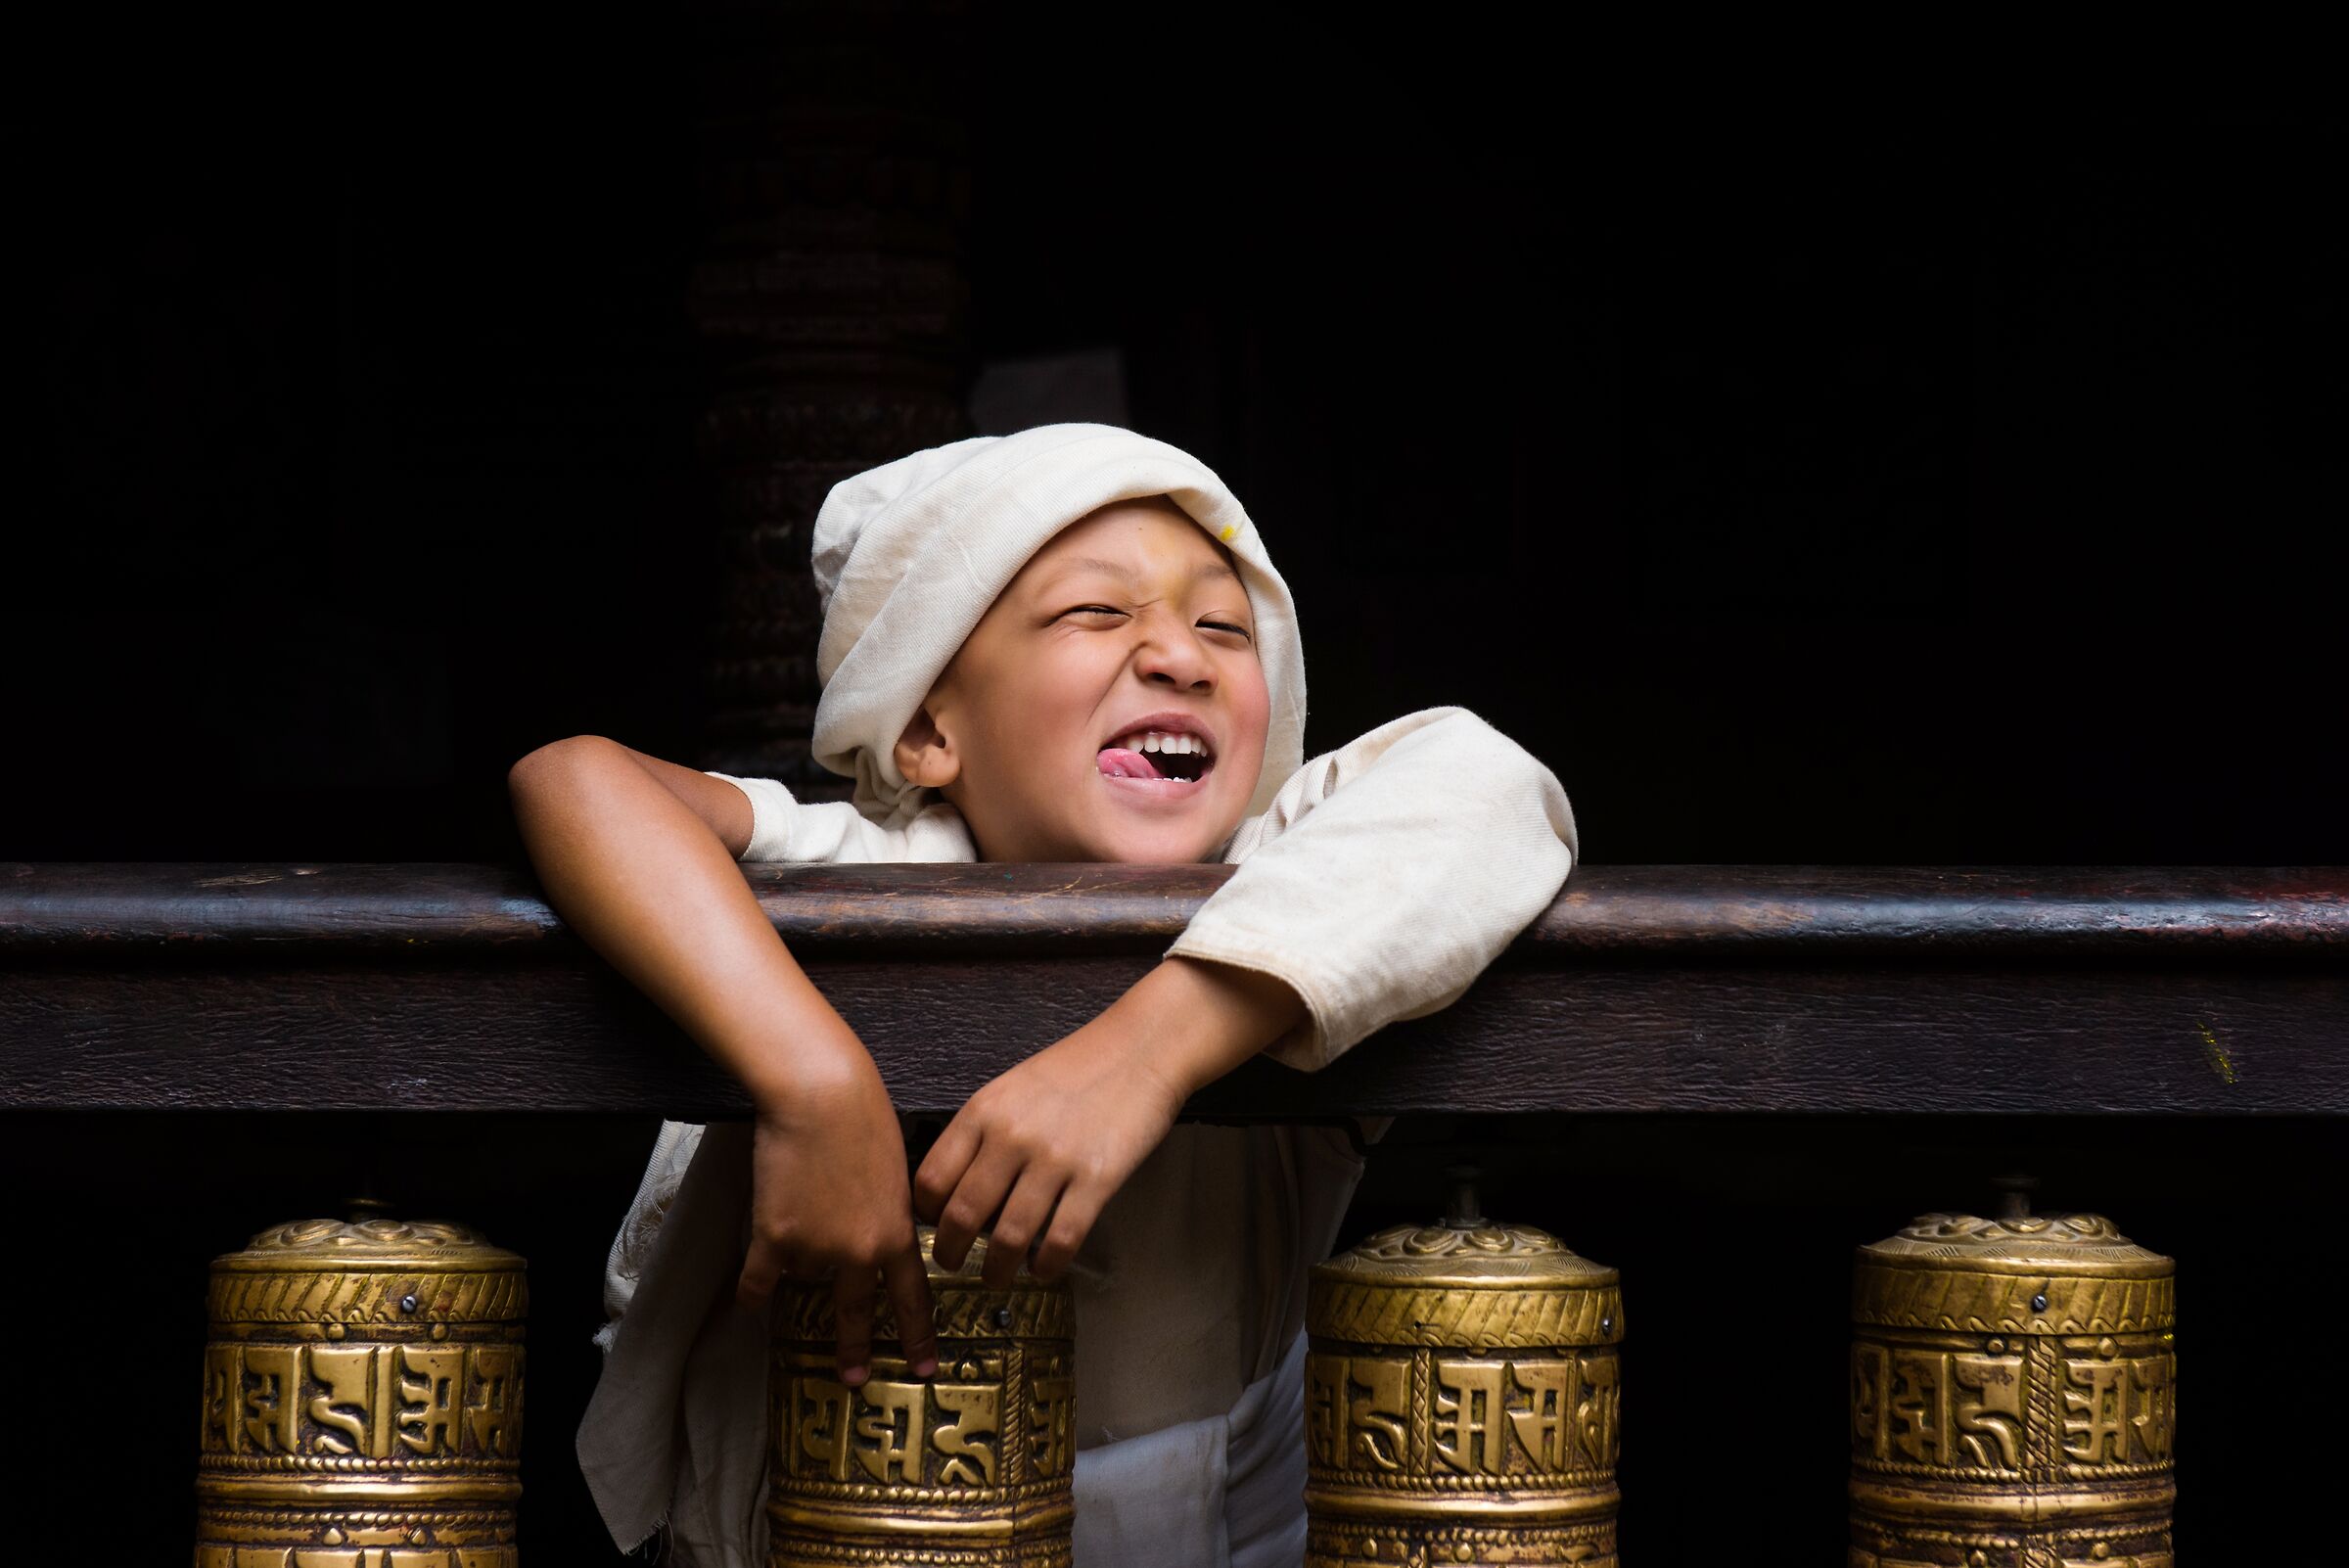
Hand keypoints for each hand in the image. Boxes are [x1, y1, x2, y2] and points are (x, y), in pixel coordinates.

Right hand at [739, 1048, 937, 1387]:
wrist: (822, 1098)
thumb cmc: (866, 1120)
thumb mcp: (898, 1173)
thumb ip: (892, 1212)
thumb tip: (882, 1234)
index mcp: (898, 1235)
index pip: (911, 1298)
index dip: (916, 1336)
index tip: (922, 1369)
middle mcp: (860, 1252)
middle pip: (857, 1311)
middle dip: (855, 1349)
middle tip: (853, 1379)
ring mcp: (817, 1248)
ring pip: (805, 1273)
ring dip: (801, 1254)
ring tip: (799, 1209)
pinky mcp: (776, 1236)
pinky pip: (760, 1278)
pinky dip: (752, 1291)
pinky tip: (746, 1305)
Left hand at [915, 957, 1306, 1286]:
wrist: (1139, 1049)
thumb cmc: (1075, 1068)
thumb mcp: (1011, 1087)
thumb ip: (981, 1131)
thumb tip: (954, 1186)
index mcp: (983, 1111)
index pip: (932, 1178)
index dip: (925, 1213)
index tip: (932, 1226)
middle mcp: (1011, 1137)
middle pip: (962, 1216)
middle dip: (950, 1252)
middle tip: (953, 1263)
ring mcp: (1054, 1160)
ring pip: (1008, 1237)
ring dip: (996, 1270)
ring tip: (996, 1278)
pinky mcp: (1096, 1180)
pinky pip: (1061, 1240)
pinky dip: (1046, 1266)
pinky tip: (1044, 1269)